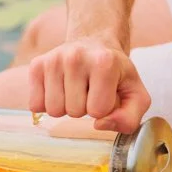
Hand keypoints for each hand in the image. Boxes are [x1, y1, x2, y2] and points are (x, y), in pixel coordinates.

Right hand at [28, 37, 150, 133]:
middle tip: (90, 90)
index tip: (106, 93)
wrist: (95, 46)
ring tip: (76, 89)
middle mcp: (76, 56)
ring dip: (66, 107)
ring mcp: (53, 59)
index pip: (98, 111)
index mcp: (105, 62)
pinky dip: (48, 103)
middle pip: (74, 112)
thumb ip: (128, 119)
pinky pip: (35, 105)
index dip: (103, 109)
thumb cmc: (116, 75)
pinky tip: (60, 88)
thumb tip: (99, 125)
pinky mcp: (37, 65)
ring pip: (53, 110)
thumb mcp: (135, 96)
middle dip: (84, 108)